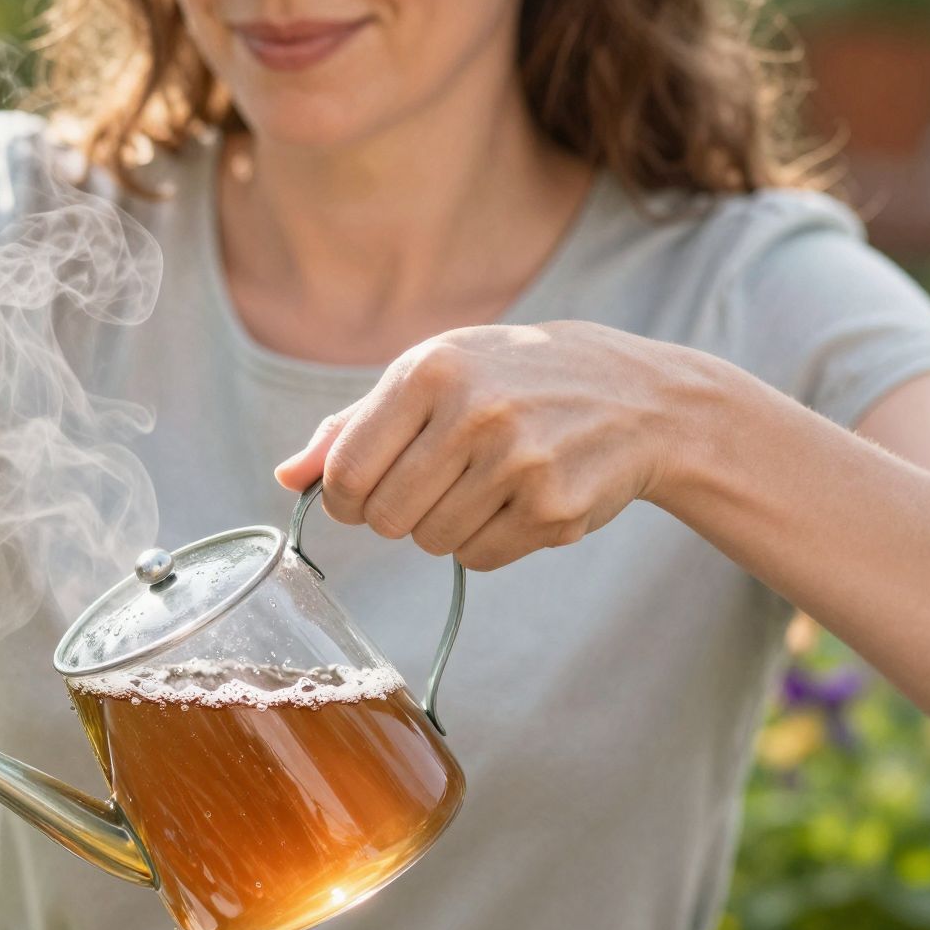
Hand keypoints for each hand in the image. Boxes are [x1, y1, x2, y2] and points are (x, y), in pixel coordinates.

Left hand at [274, 322, 718, 570]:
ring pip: (429, 543)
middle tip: (437, 483)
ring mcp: (518, 463)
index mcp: (430, 370)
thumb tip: (289, 477)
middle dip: (397, 513)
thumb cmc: (516, 380)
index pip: (345, 473)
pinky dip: (487, 541)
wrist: (640, 397)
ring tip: (486, 482)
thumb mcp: (437, 374)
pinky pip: (477, 559)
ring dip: (445, 526)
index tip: (366, 492)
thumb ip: (356, 425)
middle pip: (383, 518)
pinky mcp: (553, 508)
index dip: (344, 498)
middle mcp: (473, 413)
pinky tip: (520, 499)